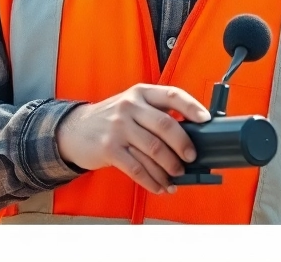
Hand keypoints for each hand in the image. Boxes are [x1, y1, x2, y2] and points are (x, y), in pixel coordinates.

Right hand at [55, 84, 209, 195]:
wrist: (74, 130)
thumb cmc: (110, 119)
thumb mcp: (131, 106)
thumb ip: (155, 113)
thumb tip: (191, 136)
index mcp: (140, 93)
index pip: (171, 94)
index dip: (192, 107)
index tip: (206, 120)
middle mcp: (129, 107)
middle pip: (165, 126)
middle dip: (183, 145)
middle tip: (190, 158)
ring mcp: (118, 127)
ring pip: (154, 151)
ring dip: (170, 168)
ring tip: (176, 176)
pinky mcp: (109, 148)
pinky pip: (138, 168)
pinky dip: (153, 181)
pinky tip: (160, 186)